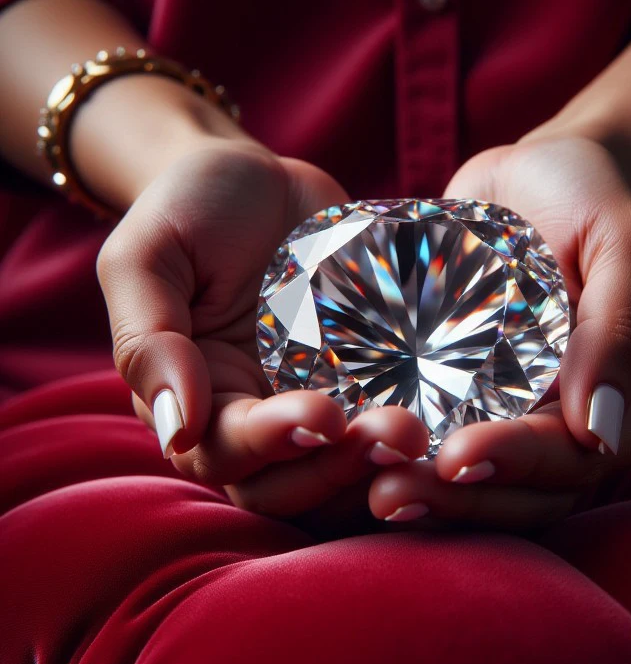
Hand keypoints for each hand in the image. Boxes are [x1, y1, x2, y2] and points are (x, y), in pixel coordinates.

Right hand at [96, 140, 427, 516]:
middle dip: (339, 470)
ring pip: (341, 475)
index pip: (224, 454)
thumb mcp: (146, 256)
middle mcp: (254, 422)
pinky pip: (385, 433)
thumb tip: (176, 430)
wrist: (258, 176)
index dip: (271, 445)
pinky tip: (450, 423)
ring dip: (379, 467)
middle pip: (288, 486)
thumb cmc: (188, 209)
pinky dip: (414, 443)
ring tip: (419, 433)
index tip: (321, 417)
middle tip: (396, 435)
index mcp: (196, 402)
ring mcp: (314, 408)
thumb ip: (148, 339)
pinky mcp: (365, 389)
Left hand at [367, 136, 630, 529]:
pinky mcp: (461, 395)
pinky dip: (402, 461)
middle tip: (390, 494)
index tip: (457, 460)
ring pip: (481, 487)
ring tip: (371, 494)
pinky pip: (437, 443)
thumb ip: (622, 329)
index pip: (573, 460)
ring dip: (430, 498)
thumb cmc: (590, 194)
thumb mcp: (624, 241)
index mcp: (616, 394)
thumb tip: (600, 435)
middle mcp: (564, 418)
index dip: (516, 468)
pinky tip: (352, 461)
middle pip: (523, 494)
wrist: (537, 171)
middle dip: (460, 502)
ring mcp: (510, 410)